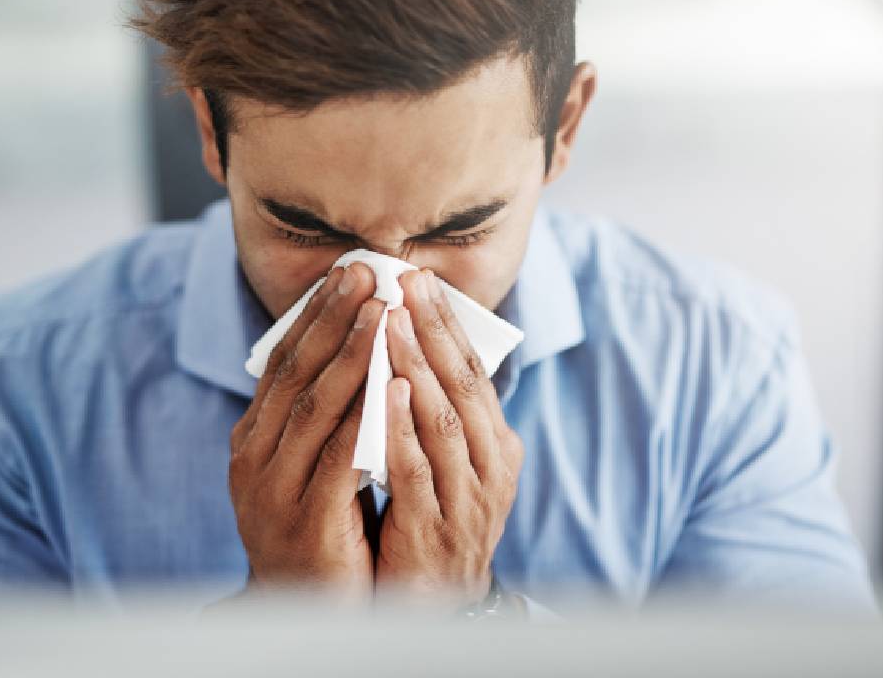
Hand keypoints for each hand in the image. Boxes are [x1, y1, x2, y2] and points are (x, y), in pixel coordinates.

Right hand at [228, 263, 384, 602]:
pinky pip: (336, 459)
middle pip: (294, 372)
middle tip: (365, 272)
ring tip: (380, 311)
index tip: (349, 271)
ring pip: (313, 408)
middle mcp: (254, 457)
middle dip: (331, 318)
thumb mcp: (308, 465)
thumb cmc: (318, 530)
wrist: (303, 611)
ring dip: (348, 354)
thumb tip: (356, 349)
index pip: (283, 361)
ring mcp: (274, 489)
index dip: (316, 314)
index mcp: (254, 438)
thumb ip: (322, 416)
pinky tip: (389, 385)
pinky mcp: (305, 520)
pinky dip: (362, 418)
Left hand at [376, 269, 524, 607]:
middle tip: (407, 281)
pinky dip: (402, 428)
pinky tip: (386, 392)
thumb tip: (409, 342)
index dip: (447, 324)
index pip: (473, 372)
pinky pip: (418, 470)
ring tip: (390, 320)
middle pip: (463, 386)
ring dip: (416, 367)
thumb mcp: (447, 460)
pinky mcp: (435, 529)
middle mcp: (491, 467)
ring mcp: (468, 499)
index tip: (419, 279)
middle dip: (434, 330)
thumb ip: (436, 412)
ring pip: (444, 421)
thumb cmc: (433, 521)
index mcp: (496, 445)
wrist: (433, 605)